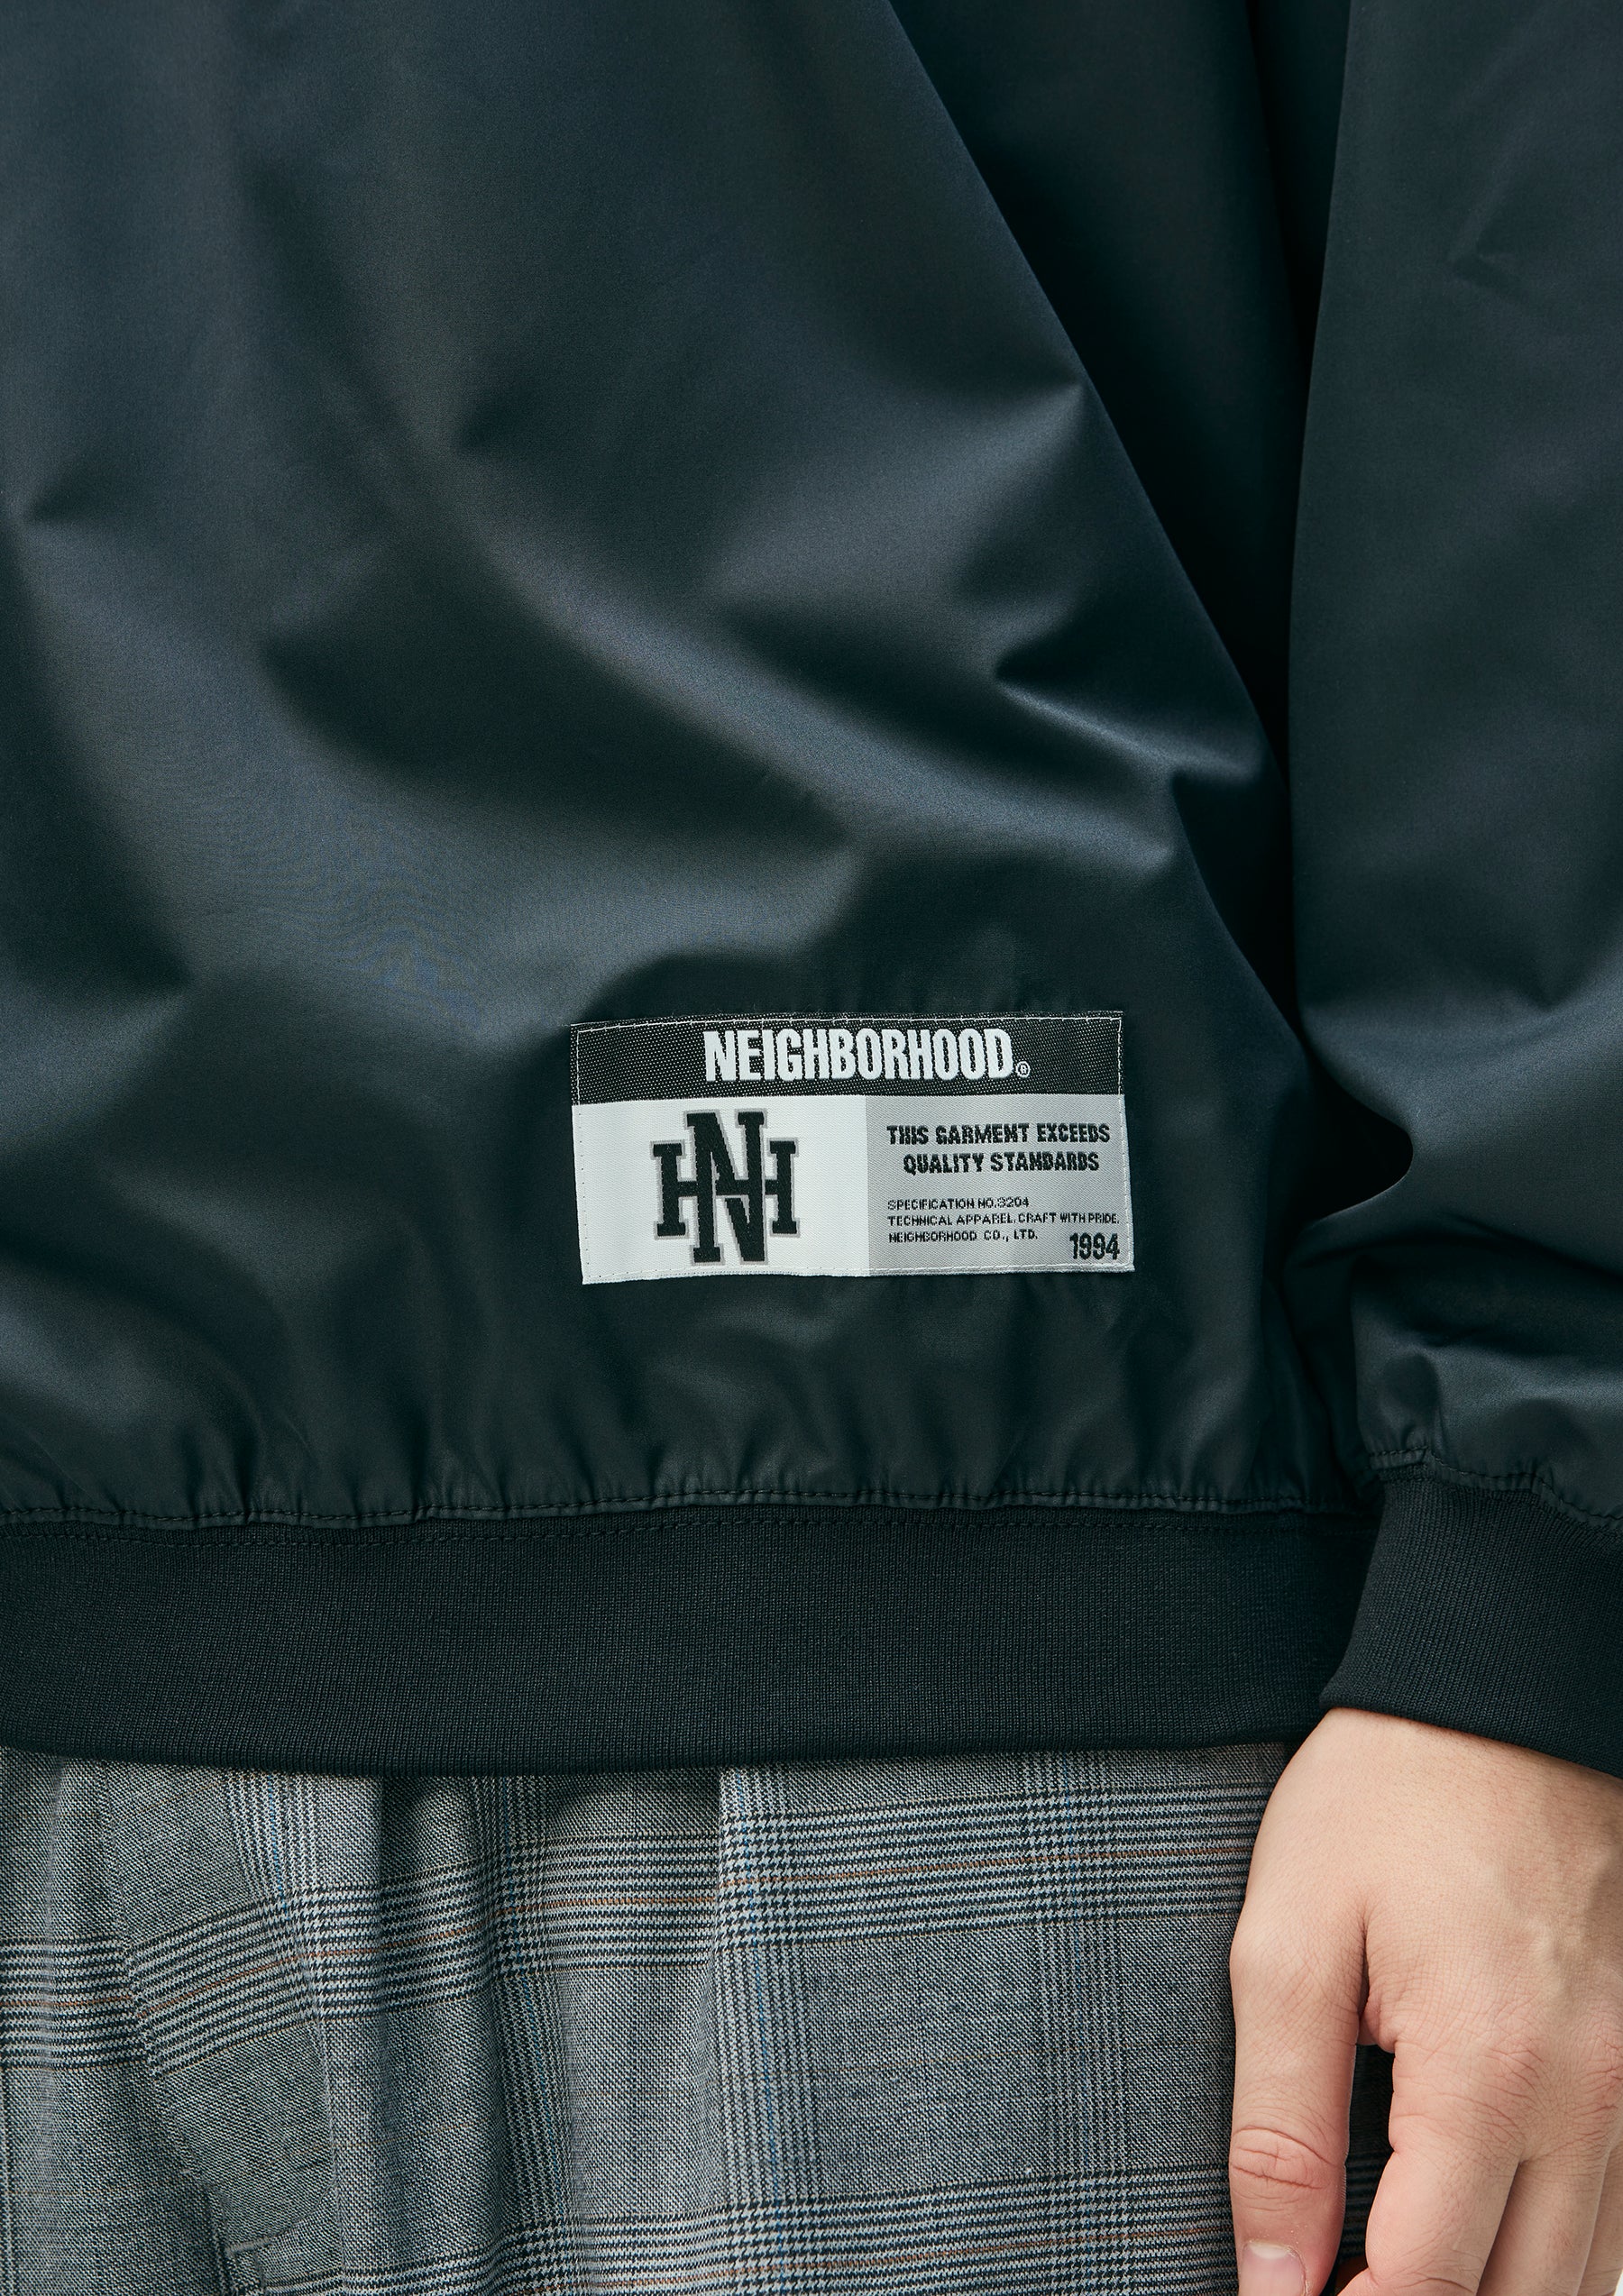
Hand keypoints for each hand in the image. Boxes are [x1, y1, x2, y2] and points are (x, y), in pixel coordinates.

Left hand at [1228, 1707, 1622, 2295]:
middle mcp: (1590, 2103)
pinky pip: (1617, 2216)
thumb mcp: (1288, 1940)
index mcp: (1489, 2075)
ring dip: (1488, 2287)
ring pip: (1579, 2276)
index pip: (1424, 2290)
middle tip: (1324, 2277)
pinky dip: (1547, 2248)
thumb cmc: (1383, 1800)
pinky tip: (1471, 2219)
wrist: (1501, 1692)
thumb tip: (1268, 2280)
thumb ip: (1279, 2126)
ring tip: (1383, 2251)